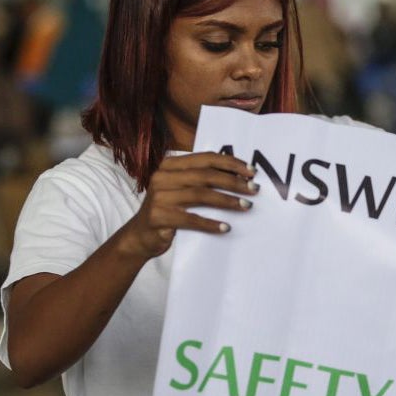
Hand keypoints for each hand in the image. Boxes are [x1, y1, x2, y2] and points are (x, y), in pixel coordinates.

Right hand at [118, 152, 257, 259]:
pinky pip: (191, 219)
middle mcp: (162, 177)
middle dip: (233, 182)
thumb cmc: (169, 211)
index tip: (251, 171)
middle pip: (205, 176)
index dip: (230, 163)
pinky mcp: (158, 217)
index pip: (205, 158)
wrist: (140, 237)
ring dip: (227, 201)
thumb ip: (202, 179)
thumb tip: (240, 176)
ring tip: (246, 206)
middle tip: (254, 189)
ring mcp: (158, 197)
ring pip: (200, 195)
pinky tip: (226, 227)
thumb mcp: (182, 190)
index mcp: (170, 165)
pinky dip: (211, 224)